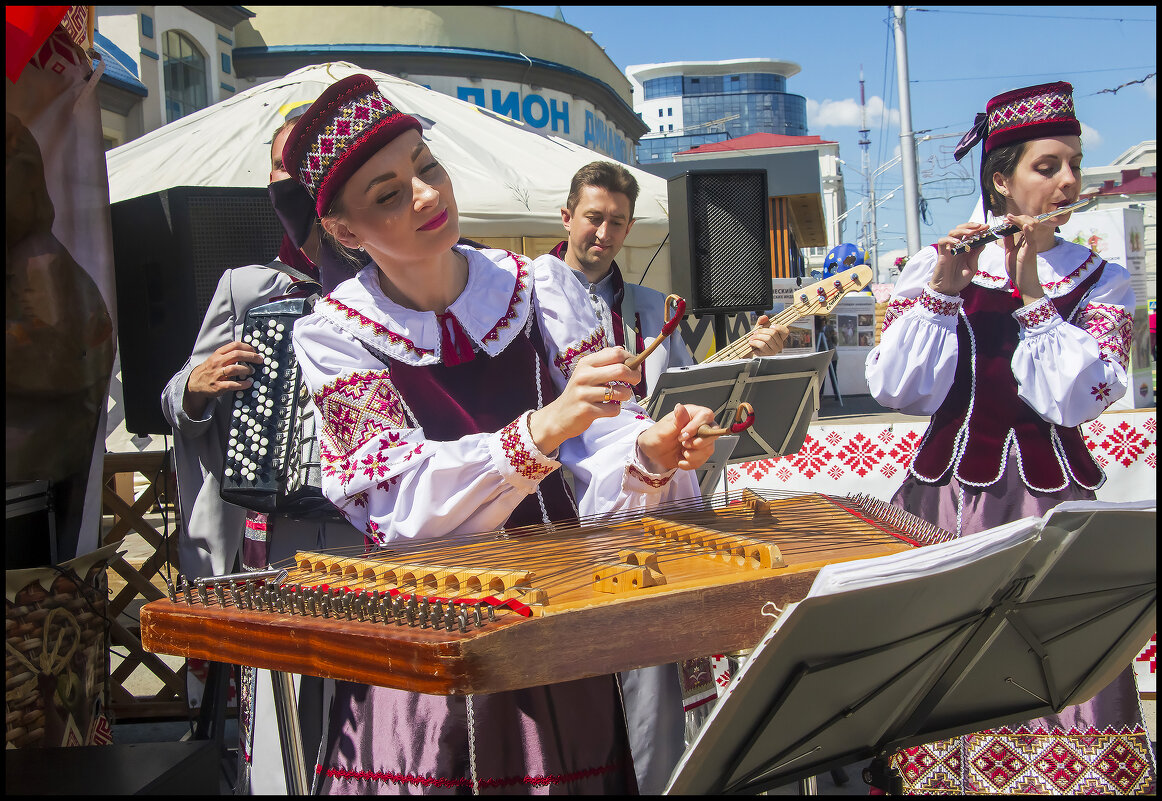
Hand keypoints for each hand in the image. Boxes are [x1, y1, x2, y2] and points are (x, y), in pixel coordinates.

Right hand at [183, 340, 262, 417]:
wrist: (195, 382)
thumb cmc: (210, 370)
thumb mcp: (217, 358)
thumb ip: (229, 354)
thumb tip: (248, 352)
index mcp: (218, 354)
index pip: (234, 345)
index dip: (247, 347)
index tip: (255, 351)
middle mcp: (218, 362)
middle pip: (236, 355)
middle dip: (251, 357)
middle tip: (259, 360)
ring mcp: (217, 374)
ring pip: (234, 369)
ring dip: (246, 369)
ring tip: (252, 371)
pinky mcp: (218, 386)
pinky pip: (232, 384)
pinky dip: (242, 384)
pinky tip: (248, 383)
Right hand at [527, 347, 641, 453]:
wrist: (559, 415)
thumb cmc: (578, 392)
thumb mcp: (586, 372)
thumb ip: (604, 360)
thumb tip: (622, 350)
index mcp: (586, 363)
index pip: (615, 353)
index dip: (630, 359)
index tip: (635, 366)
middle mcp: (584, 376)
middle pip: (621, 370)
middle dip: (634, 376)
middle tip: (635, 381)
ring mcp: (584, 394)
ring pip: (620, 392)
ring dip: (625, 396)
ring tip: (618, 397)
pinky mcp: (586, 410)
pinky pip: (614, 409)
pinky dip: (615, 410)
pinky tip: (607, 409)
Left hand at [635, 403, 717, 472]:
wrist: (652, 453)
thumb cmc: (655, 437)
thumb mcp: (663, 430)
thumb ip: (676, 420)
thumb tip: (680, 407)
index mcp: (691, 414)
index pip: (706, 415)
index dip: (697, 426)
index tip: (683, 435)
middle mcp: (699, 425)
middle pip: (713, 432)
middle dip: (698, 443)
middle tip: (683, 444)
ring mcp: (701, 440)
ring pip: (709, 448)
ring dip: (693, 455)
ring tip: (681, 452)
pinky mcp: (700, 452)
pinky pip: (703, 460)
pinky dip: (691, 463)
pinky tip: (681, 458)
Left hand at [749, 315, 789, 356]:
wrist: (750, 351)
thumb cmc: (757, 340)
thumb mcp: (759, 329)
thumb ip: (761, 322)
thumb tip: (764, 317)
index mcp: (780, 337)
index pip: (785, 331)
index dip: (778, 327)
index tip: (770, 326)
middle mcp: (779, 344)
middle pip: (773, 333)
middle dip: (761, 331)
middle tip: (755, 332)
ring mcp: (775, 350)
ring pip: (768, 339)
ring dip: (757, 337)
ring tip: (752, 338)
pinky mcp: (768, 354)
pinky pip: (762, 345)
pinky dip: (755, 342)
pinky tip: (751, 343)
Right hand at [930, 221, 987, 294]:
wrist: (948, 290)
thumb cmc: (959, 280)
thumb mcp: (972, 267)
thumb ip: (976, 255)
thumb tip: (983, 243)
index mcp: (965, 249)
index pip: (970, 234)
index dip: (978, 229)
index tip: (987, 227)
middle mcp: (957, 247)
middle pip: (961, 229)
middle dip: (971, 226)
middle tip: (980, 226)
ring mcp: (949, 250)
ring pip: (952, 232)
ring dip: (962, 230)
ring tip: (971, 233)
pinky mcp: (941, 254)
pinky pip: (942, 241)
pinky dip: (949, 239)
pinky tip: (957, 242)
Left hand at [1001, 214, 1044, 304]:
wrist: (1024, 282)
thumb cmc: (1018, 269)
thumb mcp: (1010, 252)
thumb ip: (1008, 242)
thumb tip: (1004, 231)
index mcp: (1025, 240)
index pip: (1023, 224)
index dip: (1015, 219)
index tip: (1005, 218)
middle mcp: (1030, 240)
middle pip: (1028, 222)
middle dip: (1017, 217)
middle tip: (1006, 217)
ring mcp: (1031, 244)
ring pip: (1031, 226)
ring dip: (1021, 220)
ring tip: (1010, 218)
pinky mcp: (1031, 251)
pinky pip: (1031, 238)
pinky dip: (1029, 231)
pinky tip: (1024, 225)